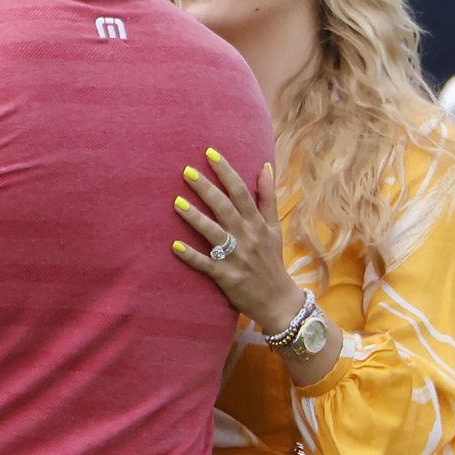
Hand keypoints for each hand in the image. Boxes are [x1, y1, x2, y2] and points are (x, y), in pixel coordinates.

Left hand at [170, 149, 305, 332]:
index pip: (241, 192)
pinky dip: (191, 256)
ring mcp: (237, 258)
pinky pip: (207, 265)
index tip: (210, 153)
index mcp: (258, 224)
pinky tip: (175, 246)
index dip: (226, 172)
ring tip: (176, 202)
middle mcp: (248, 237)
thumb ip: (268, 197)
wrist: (279, 302)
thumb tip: (265, 166)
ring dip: (195, 218)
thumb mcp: (275, 228)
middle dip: (206, 189)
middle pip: (226, 208)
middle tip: (186, 171)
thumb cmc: (272, 260)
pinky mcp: (227, 277)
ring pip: (214, 234)